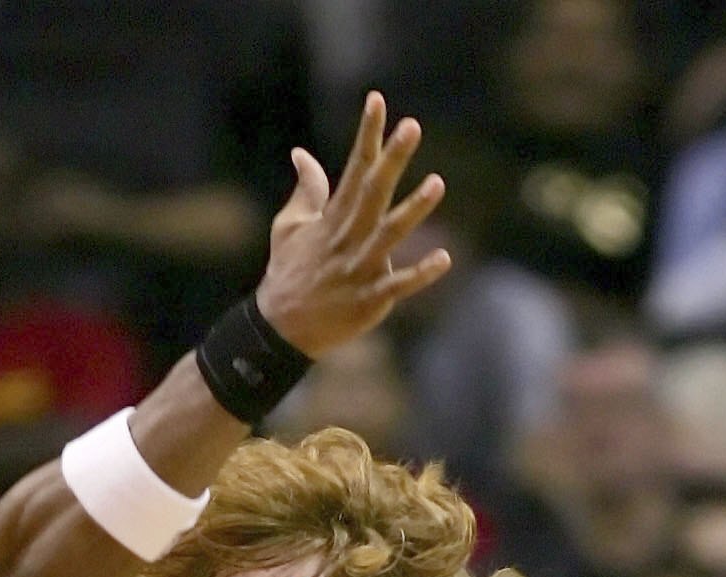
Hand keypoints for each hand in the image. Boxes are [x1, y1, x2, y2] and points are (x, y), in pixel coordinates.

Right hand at [255, 92, 449, 359]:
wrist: (281, 328)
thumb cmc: (288, 274)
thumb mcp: (290, 226)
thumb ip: (306, 189)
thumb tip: (301, 152)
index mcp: (333, 217)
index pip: (354, 168)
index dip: (368, 134)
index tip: (378, 100)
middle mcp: (349, 238)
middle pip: (374, 192)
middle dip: (392, 159)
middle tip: (412, 127)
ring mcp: (361, 268)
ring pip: (390, 234)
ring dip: (414, 209)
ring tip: (437, 183)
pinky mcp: (370, 299)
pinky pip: (399, 285)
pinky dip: (421, 273)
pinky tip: (444, 258)